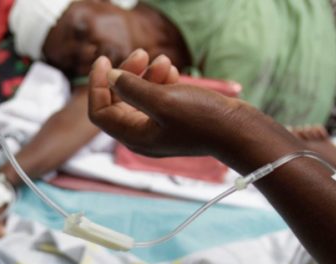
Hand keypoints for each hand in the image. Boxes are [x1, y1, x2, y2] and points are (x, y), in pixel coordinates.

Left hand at [89, 50, 263, 158]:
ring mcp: (159, 127)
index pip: (101, 112)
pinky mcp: (175, 119)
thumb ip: (132, 88)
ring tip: (165, 61)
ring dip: (148, 74)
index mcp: (134, 137)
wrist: (238, 130)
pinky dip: (162, 81)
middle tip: (141, 53)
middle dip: (127, 75)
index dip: (97, 86)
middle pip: (119, 101)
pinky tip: (174, 72)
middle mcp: (143, 135)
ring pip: (140, 96)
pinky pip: (158, 96)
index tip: (103, 60)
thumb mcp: (162, 100)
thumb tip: (109, 77)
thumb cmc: (202, 119)